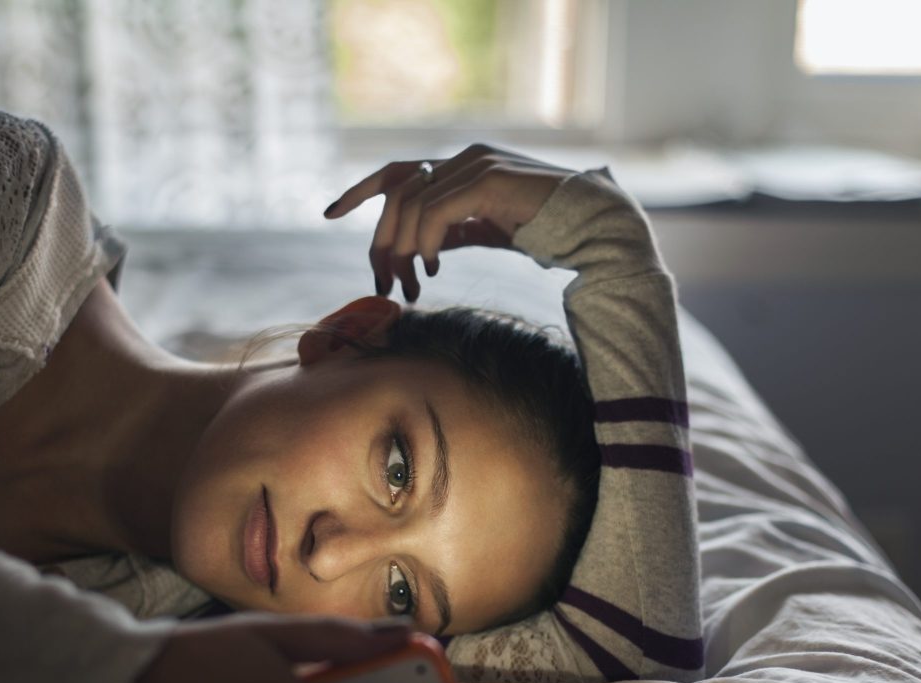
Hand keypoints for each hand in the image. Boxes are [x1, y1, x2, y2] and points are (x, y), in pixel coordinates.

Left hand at [323, 143, 576, 301]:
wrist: (591, 224)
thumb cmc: (542, 230)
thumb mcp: (483, 232)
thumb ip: (451, 232)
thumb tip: (419, 251)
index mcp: (460, 166)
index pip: (396, 172)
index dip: (360, 190)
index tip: (329, 212)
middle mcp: (463, 158)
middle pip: (396, 195)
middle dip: (380, 244)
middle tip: (382, 285)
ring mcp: (475, 165)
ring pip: (410, 206)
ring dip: (401, 253)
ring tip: (411, 286)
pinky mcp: (486, 180)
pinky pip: (434, 212)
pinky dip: (423, 244)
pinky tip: (430, 270)